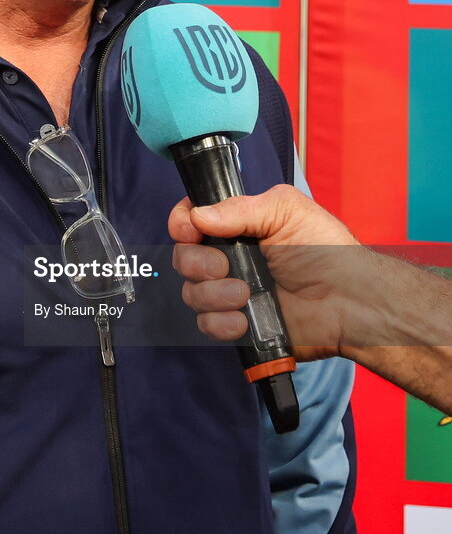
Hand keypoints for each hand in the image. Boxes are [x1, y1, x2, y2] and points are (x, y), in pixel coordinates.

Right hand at [169, 185, 361, 361]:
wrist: (351, 302)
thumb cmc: (328, 251)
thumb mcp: (286, 211)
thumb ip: (239, 208)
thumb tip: (197, 216)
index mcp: (238, 225)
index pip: (191, 219)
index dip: (182, 223)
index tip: (189, 230)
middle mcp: (230, 257)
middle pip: (184, 257)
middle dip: (197, 262)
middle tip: (224, 266)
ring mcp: (232, 292)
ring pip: (192, 292)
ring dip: (212, 294)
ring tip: (244, 295)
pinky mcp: (239, 325)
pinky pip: (207, 325)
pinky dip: (221, 323)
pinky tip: (245, 319)